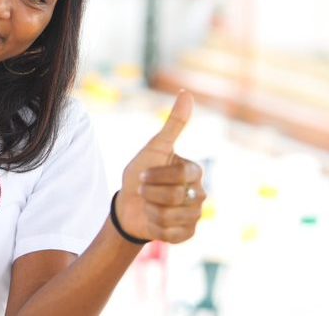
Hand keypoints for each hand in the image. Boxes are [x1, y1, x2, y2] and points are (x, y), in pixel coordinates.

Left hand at [116, 91, 204, 243]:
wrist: (128, 204)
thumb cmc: (141, 172)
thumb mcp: (154, 147)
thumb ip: (173, 124)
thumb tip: (186, 93)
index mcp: (194, 171)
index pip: (182, 174)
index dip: (157, 176)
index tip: (143, 175)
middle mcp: (200, 193)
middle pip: (177, 196)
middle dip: (151, 193)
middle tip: (144, 191)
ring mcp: (196, 214)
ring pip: (173, 216)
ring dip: (152, 210)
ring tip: (149, 205)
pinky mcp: (188, 233)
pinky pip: (172, 234)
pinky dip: (155, 227)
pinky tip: (153, 221)